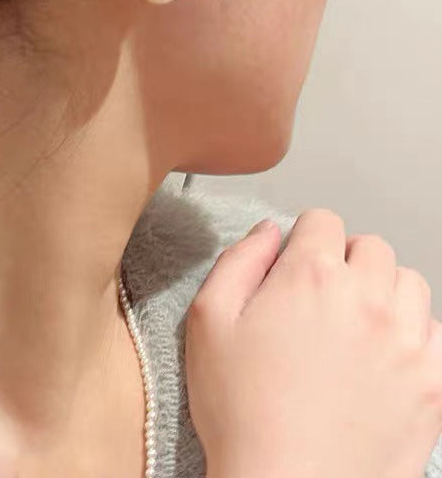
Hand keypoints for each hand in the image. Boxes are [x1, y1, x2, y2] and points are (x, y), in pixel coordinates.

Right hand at [185, 210, 441, 477]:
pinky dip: (411, 332)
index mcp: (309, 275)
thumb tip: (269, 230)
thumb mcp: (208, 320)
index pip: (323, 220)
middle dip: (344, 260)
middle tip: (320, 298)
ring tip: (354, 324)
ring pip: (409, 282)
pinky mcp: (433, 383)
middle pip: (370, 246)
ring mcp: (407, 340)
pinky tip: (381, 357)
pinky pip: (435, 331)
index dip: (303, 239)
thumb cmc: (240, 407)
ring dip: (382, 290)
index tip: (292, 268)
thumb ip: (238, 260)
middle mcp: (367, 297)